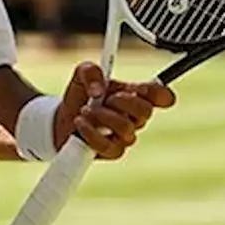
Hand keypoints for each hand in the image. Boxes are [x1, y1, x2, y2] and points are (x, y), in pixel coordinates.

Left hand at [53, 61, 175, 159]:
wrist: (63, 119)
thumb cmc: (80, 96)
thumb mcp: (81, 75)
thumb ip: (91, 72)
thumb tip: (98, 90)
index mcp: (135, 95)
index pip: (162, 96)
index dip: (158, 93)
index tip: (140, 88)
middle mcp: (134, 117)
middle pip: (146, 111)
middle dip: (123, 101)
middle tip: (105, 98)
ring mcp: (125, 136)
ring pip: (126, 128)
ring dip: (102, 116)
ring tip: (85, 110)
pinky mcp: (112, 151)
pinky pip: (108, 146)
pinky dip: (91, 132)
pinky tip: (80, 123)